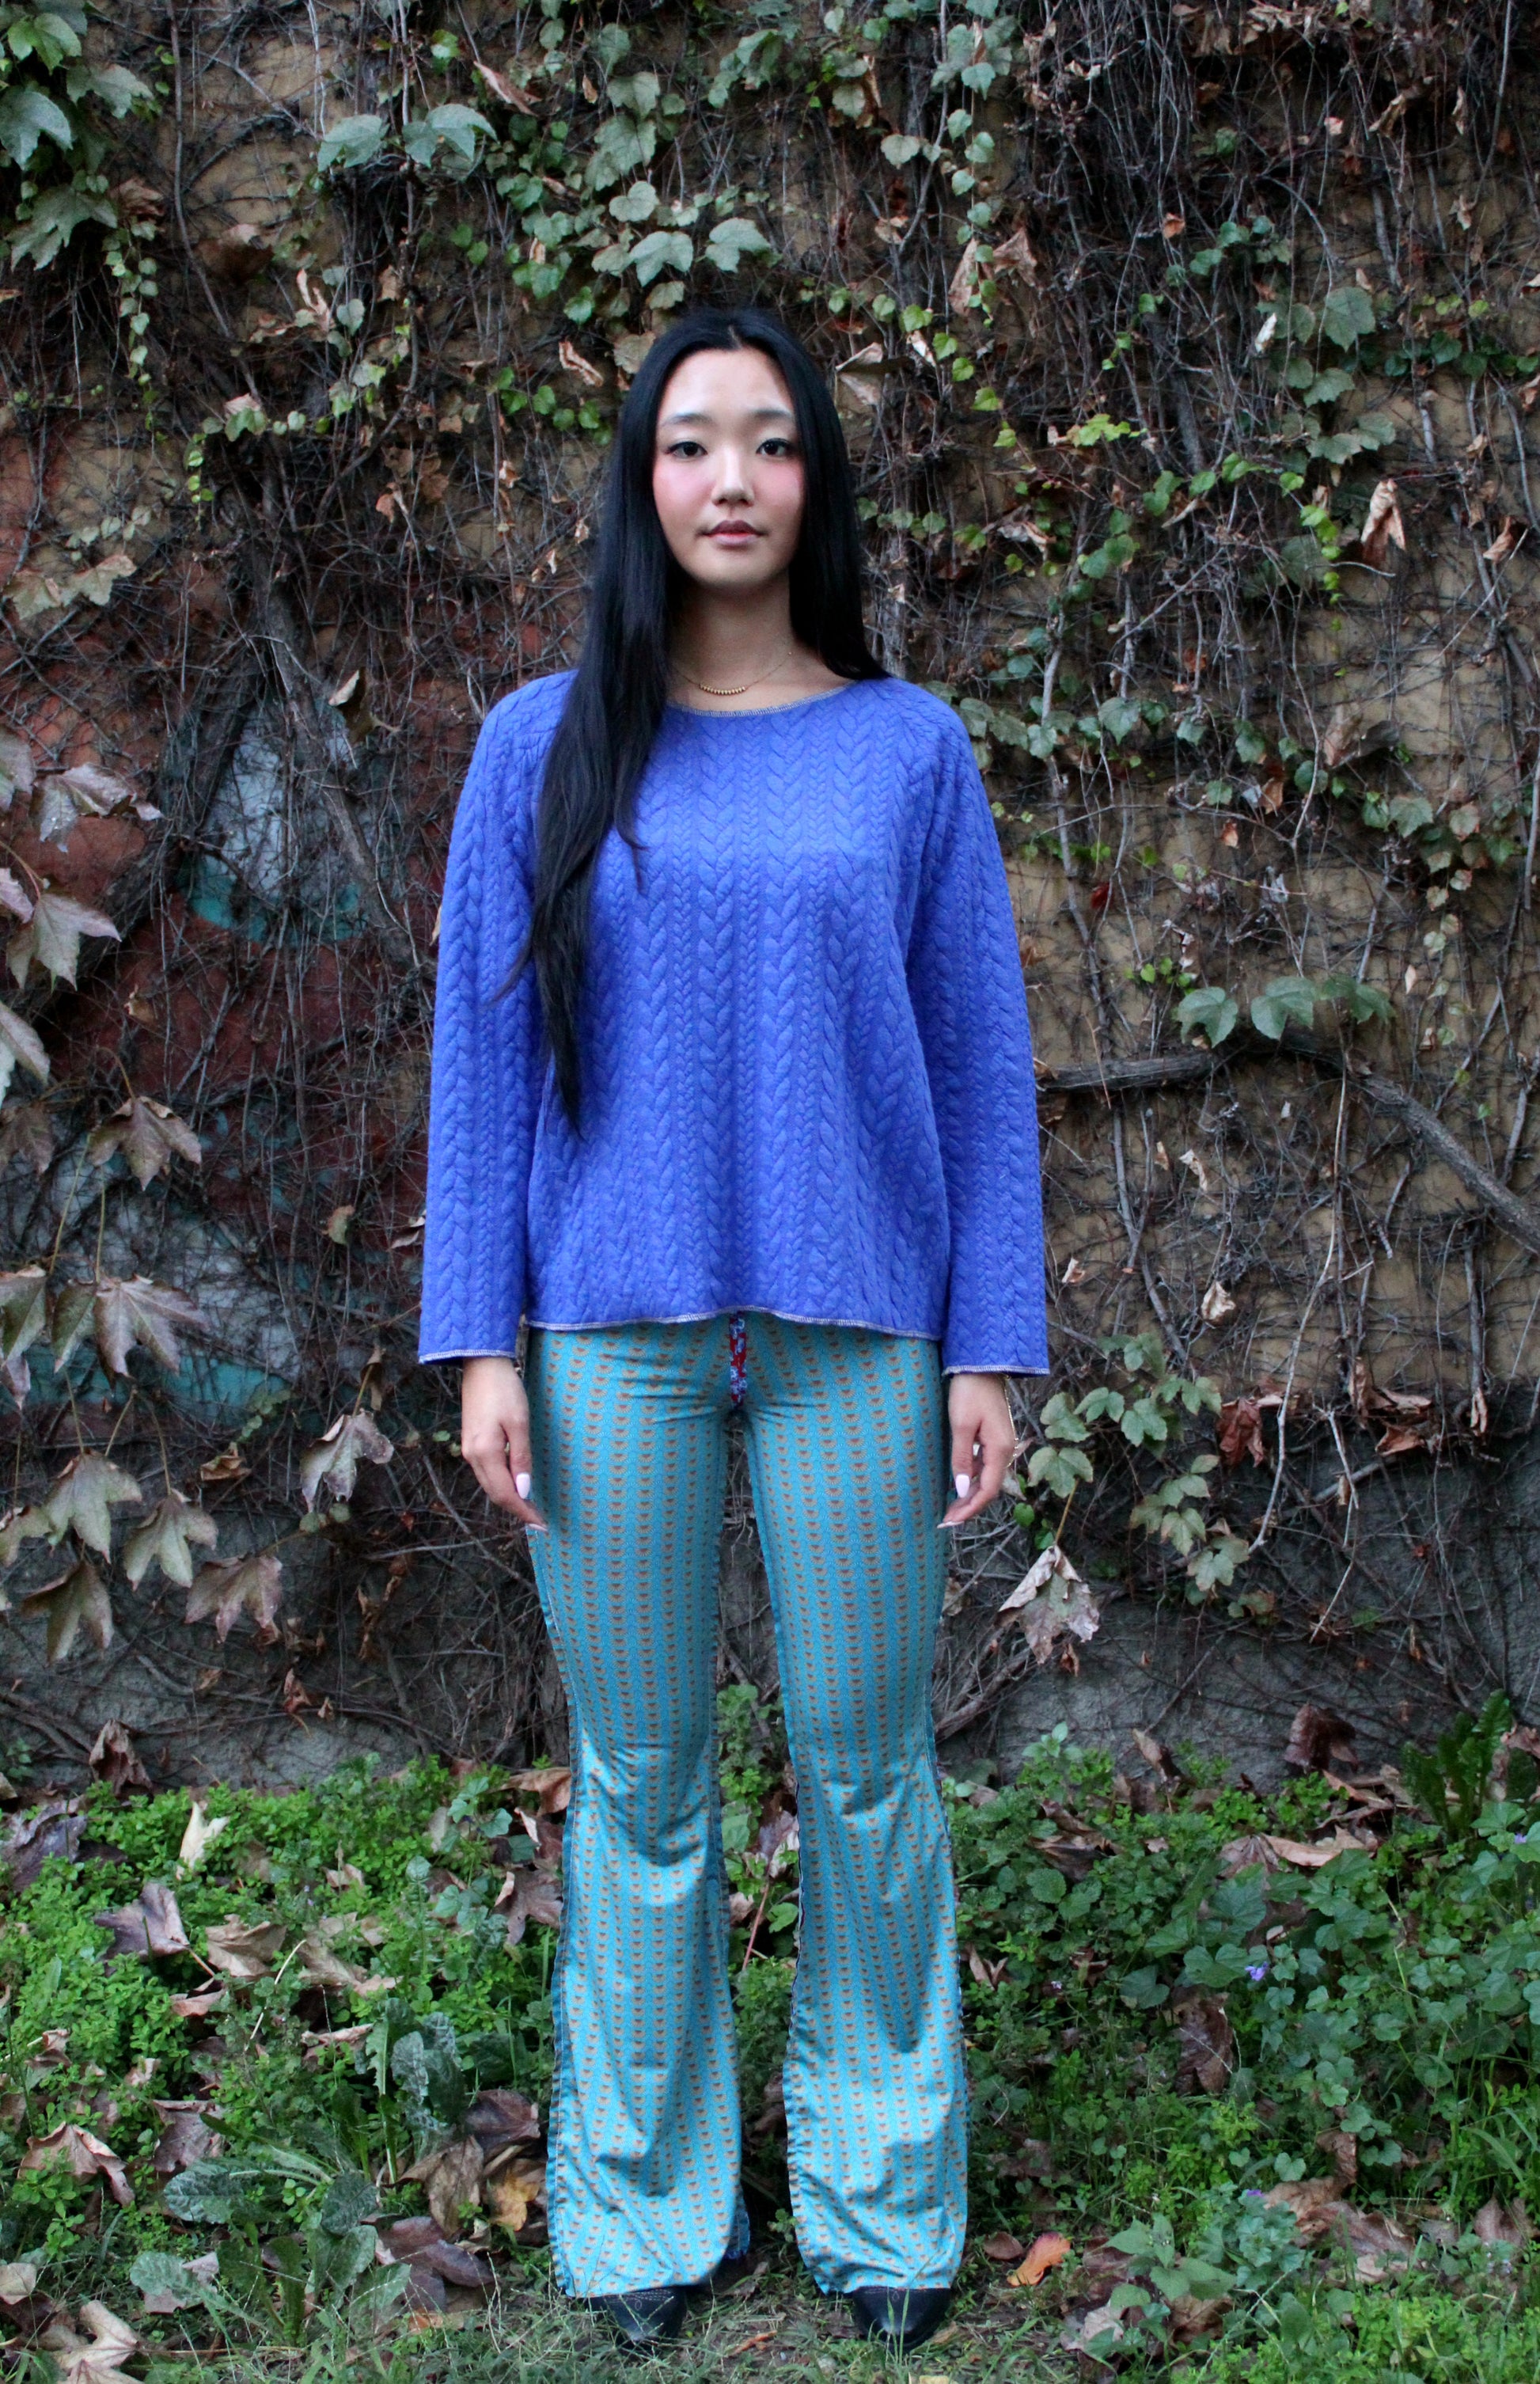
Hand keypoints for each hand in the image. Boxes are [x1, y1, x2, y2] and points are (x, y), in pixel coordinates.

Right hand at [461, 1357, 545, 1527]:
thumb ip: (521, 1458)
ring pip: (490, 1484)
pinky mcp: (472, 1442)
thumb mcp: (519, 1423)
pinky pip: (487, 1472)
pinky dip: (501, 1484)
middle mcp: (472, 1456)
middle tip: (539, 1520)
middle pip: (495, 1493)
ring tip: (529, 1507)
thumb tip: (523, 1490)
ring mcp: (469, 1450)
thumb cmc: (505, 1391)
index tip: (541, 1524)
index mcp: (485, 1453)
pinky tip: (514, 1484)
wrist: (482, 1365)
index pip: (505, 1494)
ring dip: (508, 1498)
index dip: (523, 1511)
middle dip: (516, 1509)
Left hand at [942, 1371, 1015, 1527]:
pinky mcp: (995, 1438)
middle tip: (947, 1520)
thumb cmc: (969, 1392)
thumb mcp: (961, 1425)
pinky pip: (985, 1467)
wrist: (982, 1365)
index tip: (951, 1521)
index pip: (987, 1491)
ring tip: (951, 1509)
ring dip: (970, 1496)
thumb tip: (962, 1490)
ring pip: (987, 1479)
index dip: (970, 1509)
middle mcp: (1005, 1450)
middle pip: (989, 1488)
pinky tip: (959, 1487)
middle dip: (970, 1507)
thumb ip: (962, 1458)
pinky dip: (972, 1480)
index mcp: (1000, 1450)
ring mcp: (1001, 1444)